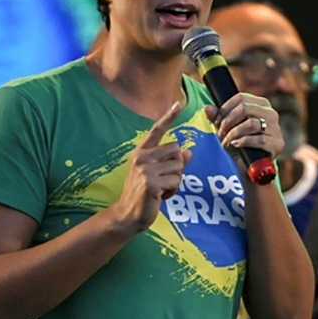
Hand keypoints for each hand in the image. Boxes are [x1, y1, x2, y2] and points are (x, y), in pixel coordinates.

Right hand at [109, 101, 192, 233]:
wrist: (128, 215)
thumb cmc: (144, 194)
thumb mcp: (158, 175)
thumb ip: (172, 162)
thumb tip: (189, 151)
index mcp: (142, 152)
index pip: (157, 131)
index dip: (169, 117)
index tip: (178, 104)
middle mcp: (142, 157)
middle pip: (177, 151)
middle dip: (178, 167)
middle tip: (164, 181)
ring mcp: (145, 169)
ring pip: (179, 167)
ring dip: (176, 181)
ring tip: (161, 190)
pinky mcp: (151, 182)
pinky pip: (176, 181)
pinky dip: (173, 192)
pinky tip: (160, 197)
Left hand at [205, 93, 283, 157]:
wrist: (250, 169)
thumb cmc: (239, 145)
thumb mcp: (226, 130)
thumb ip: (217, 118)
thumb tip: (207, 109)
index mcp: (261, 105)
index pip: (241, 98)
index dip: (225, 108)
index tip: (216, 121)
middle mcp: (271, 113)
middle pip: (245, 108)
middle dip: (228, 121)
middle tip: (220, 133)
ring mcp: (276, 129)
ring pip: (251, 123)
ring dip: (233, 133)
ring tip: (226, 142)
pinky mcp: (277, 144)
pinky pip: (259, 139)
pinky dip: (243, 142)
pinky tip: (235, 145)